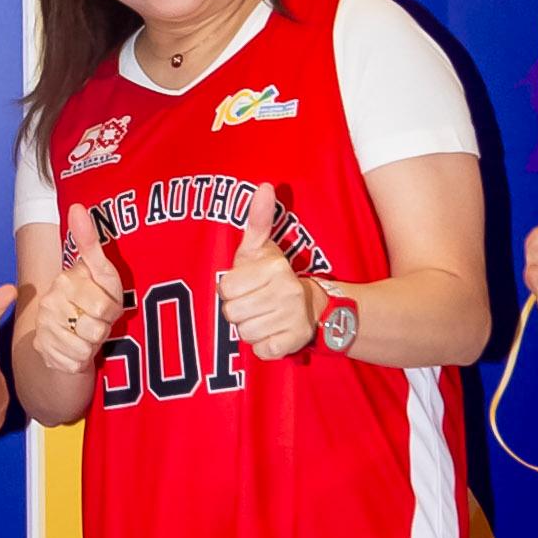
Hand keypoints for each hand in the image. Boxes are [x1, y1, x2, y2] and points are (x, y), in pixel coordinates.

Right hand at [27, 203, 125, 375]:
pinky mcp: (45, 353)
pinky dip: (81, 360)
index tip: (105, 304)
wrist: (72, 334)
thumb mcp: (101, 272)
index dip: (112, 309)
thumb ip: (90, 242)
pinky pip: (75, 363)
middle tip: (98, 321)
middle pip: (94, 328)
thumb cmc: (94, 299)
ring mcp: (44, 330)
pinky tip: (78, 350)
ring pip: (85, 347)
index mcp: (62, 282)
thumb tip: (77, 206)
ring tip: (88, 334)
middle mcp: (48, 304)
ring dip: (93, 345)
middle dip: (103, 328)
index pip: (102, 306)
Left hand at [217, 184, 311, 360]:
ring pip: (245, 333)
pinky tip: (273, 333)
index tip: (246, 286)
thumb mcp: (262, 248)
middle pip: (231, 313)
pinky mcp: (294, 342)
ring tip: (264, 316)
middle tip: (254, 303)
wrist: (313, 305)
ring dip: (250, 328)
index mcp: (273, 268)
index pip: (224, 289)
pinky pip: (261, 351)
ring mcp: (292, 318)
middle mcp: (286, 291)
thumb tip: (264, 186)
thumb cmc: (274, 276)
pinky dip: (263, 347)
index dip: (230, 290)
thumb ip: (257, 220)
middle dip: (238, 311)